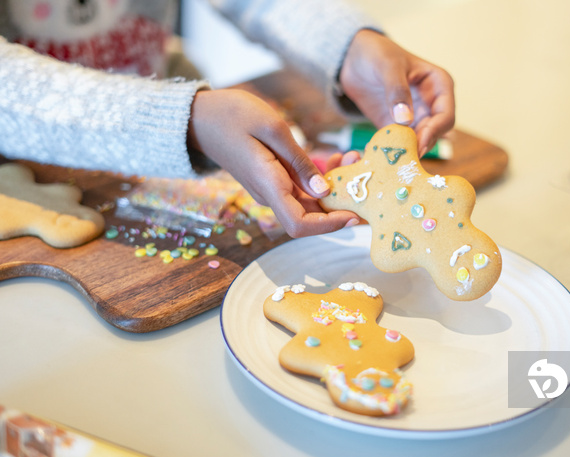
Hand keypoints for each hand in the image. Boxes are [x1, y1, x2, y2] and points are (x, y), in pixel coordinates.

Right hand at [187, 89, 358, 237]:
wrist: (200, 116)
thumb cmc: (232, 115)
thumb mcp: (272, 128)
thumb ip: (300, 162)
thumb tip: (324, 191)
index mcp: (268, 185)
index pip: (299, 225)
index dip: (329, 226)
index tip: (355, 215)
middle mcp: (271, 194)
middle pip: (310, 217)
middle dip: (342, 203)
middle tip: (368, 177)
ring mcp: (272, 189)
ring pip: (310, 202)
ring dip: (336, 188)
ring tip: (355, 158)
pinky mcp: (274, 181)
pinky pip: (302, 189)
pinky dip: (323, 178)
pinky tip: (339, 159)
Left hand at [339, 29, 454, 155]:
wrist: (353, 58)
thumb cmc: (376, 53)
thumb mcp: (388, 66)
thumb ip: (397, 91)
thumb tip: (406, 120)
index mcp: (439, 86)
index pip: (446, 115)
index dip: (435, 131)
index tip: (419, 143)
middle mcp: (431, 104)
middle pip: (434, 134)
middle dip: (420, 145)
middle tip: (404, 157)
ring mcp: (415, 117)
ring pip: (418, 142)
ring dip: (406, 151)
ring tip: (390, 159)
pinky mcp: (397, 127)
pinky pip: (400, 143)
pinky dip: (392, 150)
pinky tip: (379, 155)